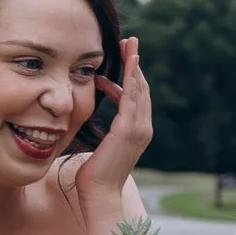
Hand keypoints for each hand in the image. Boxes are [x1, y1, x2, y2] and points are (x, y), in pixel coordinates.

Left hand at [70, 37, 150, 224]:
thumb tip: (92, 120)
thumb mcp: (100, 147)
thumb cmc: (95, 174)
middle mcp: (143, 128)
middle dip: (136, 63)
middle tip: (130, 41)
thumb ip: (102, 132)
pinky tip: (130, 62)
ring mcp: (139, 129)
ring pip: (140, 88)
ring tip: (131, 44)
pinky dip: (133, 78)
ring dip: (136, 64)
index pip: (136, 97)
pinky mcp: (130, 130)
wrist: (99, 193)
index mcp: (136, 131)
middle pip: (142, 87)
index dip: (130, 75)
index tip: (122, 58)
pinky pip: (134, 97)